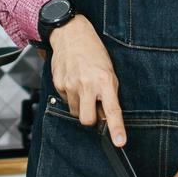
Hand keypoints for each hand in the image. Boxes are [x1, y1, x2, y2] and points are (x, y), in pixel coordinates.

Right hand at [49, 16, 125, 145]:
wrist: (71, 34)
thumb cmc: (94, 52)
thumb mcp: (109, 70)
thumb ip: (109, 93)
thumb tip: (106, 116)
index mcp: (105, 81)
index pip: (112, 110)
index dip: (116, 128)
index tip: (119, 142)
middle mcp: (87, 85)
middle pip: (87, 120)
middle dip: (91, 119)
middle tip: (94, 105)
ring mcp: (70, 85)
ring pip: (75, 112)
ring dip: (81, 106)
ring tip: (84, 88)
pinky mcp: (58, 84)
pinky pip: (66, 101)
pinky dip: (71, 96)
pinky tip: (74, 82)